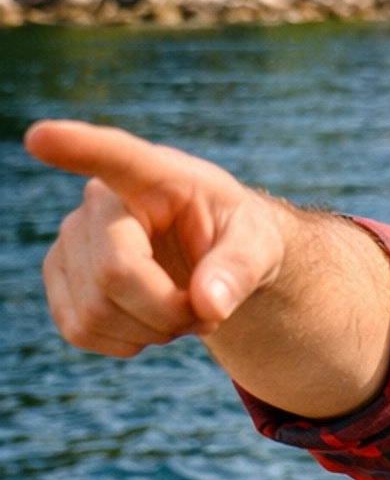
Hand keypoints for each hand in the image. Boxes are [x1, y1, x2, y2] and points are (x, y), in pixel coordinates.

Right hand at [26, 120, 284, 357]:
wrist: (211, 255)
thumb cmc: (235, 236)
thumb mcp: (259, 245)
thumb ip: (240, 269)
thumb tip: (208, 305)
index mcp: (155, 174)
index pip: (115, 157)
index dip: (77, 147)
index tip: (40, 137)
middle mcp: (100, 200)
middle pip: (114, 273)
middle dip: (168, 312)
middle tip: (204, 310)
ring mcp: (70, 236)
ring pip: (95, 311)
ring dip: (151, 331)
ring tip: (181, 313)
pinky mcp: (59, 274)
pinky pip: (78, 329)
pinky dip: (123, 342)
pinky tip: (149, 323)